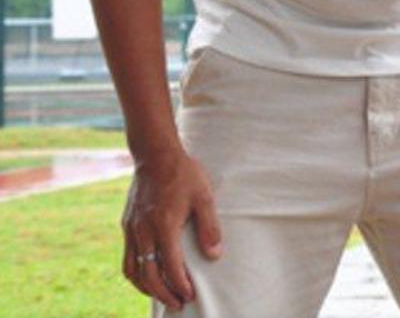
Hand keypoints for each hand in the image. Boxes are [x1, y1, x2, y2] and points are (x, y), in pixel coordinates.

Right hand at [121, 149, 221, 309]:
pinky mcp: (127, 225)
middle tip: (178, 303)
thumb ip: (210, 227)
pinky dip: (136, 273)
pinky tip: (148, 276)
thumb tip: (215, 255)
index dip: (179, 284)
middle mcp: (143, 231)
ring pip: (133, 270)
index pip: (169, 266)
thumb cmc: (183, 173)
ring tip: (163, 295)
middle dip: (163, 293)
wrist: (154, 154)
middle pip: (148, 275)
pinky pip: (127, 258)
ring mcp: (132, 229)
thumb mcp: (204, 196)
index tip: (190, 295)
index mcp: (163, 225)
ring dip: (147, 288)